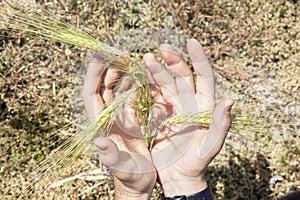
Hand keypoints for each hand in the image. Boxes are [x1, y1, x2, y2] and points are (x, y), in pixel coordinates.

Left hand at [81, 57, 155, 198]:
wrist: (140, 182)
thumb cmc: (130, 177)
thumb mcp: (122, 168)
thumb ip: (111, 156)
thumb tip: (98, 141)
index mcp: (101, 126)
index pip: (91, 95)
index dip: (93, 75)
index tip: (99, 56)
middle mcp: (109, 118)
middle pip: (104, 87)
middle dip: (110, 68)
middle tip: (121, 52)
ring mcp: (121, 117)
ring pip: (118, 89)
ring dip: (123, 73)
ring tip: (132, 58)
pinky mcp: (134, 119)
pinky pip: (133, 97)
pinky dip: (137, 84)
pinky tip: (143, 75)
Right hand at [143, 39, 233, 196]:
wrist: (178, 176)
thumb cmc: (196, 163)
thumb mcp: (209, 147)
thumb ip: (219, 126)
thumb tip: (229, 101)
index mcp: (203, 107)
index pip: (204, 77)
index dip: (198, 59)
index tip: (191, 42)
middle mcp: (189, 103)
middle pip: (182, 76)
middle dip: (172, 61)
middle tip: (160, 50)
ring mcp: (173, 108)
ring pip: (166, 83)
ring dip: (157, 71)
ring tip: (146, 59)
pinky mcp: (159, 115)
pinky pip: (153, 96)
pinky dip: (147, 86)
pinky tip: (139, 78)